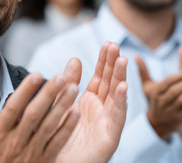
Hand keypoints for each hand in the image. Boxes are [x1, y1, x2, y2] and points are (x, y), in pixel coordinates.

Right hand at [0, 59, 81, 162]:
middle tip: (61, 77)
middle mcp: (16, 140)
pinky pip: (57, 143)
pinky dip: (67, 128)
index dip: (25, 90)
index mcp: (0, 130)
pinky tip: (76, 112)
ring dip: (62, 107)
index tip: (37, 74)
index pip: (13, 107)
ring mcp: (31, 151)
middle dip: (48, 94)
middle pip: (34, 115)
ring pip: (49, 126)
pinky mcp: (44, 159)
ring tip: (73, 88)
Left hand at [56, 42, 127, 162]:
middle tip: (115, 45)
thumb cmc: (59, 138)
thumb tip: (75, 59)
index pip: (101, 77)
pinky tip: (123, 87)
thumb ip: (69, 83)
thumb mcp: (63, 104)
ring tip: (123, 60)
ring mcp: (107, 123)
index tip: (108, 44)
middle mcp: (101, 111)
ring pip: (117, 97)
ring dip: (121, 78)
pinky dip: (121, 102)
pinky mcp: (110, 138)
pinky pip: (117, 118)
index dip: (105, 61)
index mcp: (90, 102)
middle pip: (111, 83)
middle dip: (114, 64)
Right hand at [135, 53, 181, 139]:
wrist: (156, 124)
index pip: (168, 83)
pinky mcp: (181, 117)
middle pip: (179, 90)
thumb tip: (136, 56)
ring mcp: (172, 110)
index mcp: (155, 93)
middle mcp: (163, 102)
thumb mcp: (146, 86)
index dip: (180, 76)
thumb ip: (142, 71)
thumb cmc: (152, 100)